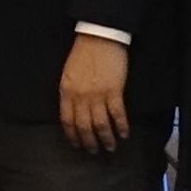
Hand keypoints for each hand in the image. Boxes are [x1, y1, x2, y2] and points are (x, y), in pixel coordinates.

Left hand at [58, 34, 131, 154]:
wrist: (99, 38)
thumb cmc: (83, 54)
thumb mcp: (68, 74)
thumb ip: (69, 93)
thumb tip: (73, 111)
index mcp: (66, 92)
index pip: (67, 120)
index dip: (72, 135)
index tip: (76, 144)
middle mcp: (80, 97)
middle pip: (84, 126)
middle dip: (89, 142)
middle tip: (94, 152)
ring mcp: (97, 95)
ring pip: (101, 125)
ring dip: (106, 139)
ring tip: (110, 147)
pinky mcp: (114, 92)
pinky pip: (117, 115)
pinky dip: (121, 127)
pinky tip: (124, 134)